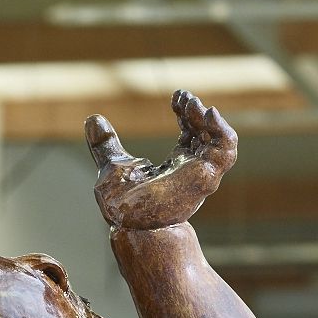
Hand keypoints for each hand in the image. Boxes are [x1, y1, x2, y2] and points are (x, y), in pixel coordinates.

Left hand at [88, 92, 237, 231]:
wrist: (128, 220)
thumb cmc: (122, 204)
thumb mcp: (112, 165)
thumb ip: (106, 145)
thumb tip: (92, 119)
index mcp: (175, 166)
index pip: (191, 135)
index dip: (186, 113)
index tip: (176, 97)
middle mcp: (191, 171)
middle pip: (207, 135)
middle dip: (197, 112)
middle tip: (183, 97)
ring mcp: (200, 175)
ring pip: (221, 142)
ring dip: (210, 120)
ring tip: (192, 104)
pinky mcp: (205, 177)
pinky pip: (225, 151)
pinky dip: (222, 131)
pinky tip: (209, 113)